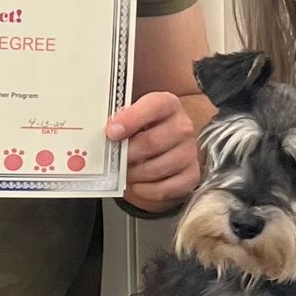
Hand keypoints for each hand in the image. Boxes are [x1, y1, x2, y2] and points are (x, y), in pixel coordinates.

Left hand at [105, 90, 199, 215]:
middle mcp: (182, 127)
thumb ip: (119, 122)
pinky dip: (144, 190)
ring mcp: (189, 152)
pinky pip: (164, 189)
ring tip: (124, 171)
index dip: (131, 119)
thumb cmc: (142, 132)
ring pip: (156, 169)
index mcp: (167, 105)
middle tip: (113, 160)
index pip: (153, 107)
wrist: (162, 150)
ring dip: (134, 174)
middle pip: (152, 143)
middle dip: (127, 154)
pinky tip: (137, 184)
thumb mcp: (130, 119)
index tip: (111, 132)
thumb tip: (104, 135)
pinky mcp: (191, 176)